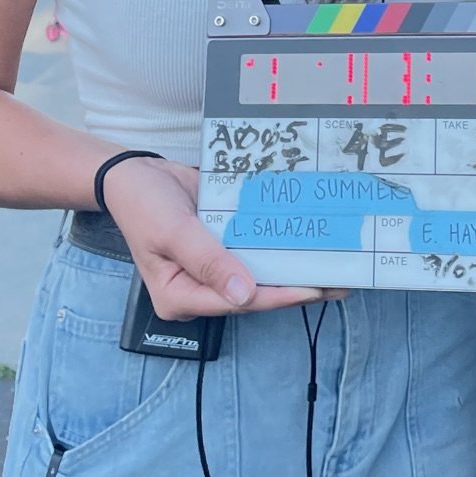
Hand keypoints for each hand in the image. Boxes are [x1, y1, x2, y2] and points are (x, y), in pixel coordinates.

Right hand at [99, 154, 338, 319]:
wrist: (135, 173)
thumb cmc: (144, 205)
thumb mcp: (171, 233)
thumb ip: (207, 262)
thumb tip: (243, 294)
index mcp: (182, 297)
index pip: (236, 303)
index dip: (276, 297)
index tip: (312, 289)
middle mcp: (202, 287)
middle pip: (254, 292)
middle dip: (296, 288)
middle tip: (340, 283)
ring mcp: (216, 265)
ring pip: (260, 272)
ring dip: (295, 268)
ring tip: (337, 267)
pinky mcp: (226, 243)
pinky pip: (256, 248)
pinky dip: (281, 245)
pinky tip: (310, 241)